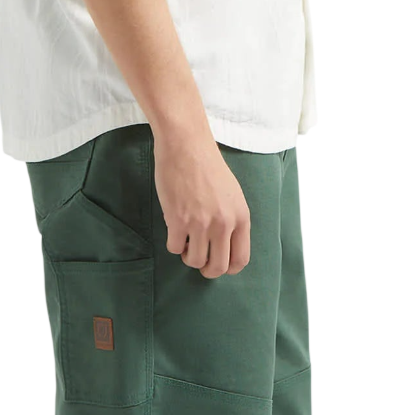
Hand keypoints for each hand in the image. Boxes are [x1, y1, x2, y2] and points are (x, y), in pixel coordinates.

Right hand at [153, 132, 250, 277]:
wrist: (186, 145)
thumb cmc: (207, 165)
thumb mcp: (232, 193)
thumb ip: (231, 220)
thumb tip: (223, 246)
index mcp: (241, 217)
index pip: (240, 259)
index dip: (228, 268)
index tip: (217, 263)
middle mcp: (224, 223)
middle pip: (218, 267)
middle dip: (207, 269)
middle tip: (198, 259)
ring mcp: (201, 223)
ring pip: (195, 261)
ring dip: (188, 256)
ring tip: (186, 241)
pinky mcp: (178, 220)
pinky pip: (174, 248)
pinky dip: (173, 243)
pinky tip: (174, 228)